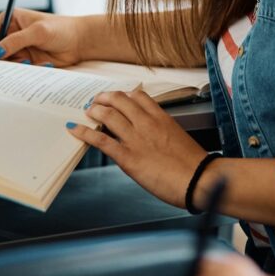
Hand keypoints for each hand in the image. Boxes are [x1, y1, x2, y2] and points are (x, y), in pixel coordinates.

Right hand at [0, 9, 83, 64]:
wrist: (80, 42)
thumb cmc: (62, 29)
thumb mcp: (38, 31)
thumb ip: (16, 40)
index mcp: (10, 20)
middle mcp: (10, 34)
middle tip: (9, 63)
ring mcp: (17, 49)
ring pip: (1, 63)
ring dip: (10, 66)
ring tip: (28, 63)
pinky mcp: (25, 61)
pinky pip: (14, 70)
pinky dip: (22, 71)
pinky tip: (39, 65)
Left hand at [68, 89, 206, 207]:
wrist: (199, 180)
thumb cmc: (193, 165)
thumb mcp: (179, 139)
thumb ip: (163, 132)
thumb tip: (154, 137)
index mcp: (161, 118)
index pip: (139, 96)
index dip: (124, 95)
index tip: (117, 97)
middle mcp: (146, 123)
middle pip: (120, 100)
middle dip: (105, 98)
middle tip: (97, 101)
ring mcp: (136, 139)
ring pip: (108, 115)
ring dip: (94, 110)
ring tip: (87, 111)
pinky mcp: (128, 157)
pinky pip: (101, 140)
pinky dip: (85, 133)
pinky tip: (75, 129)